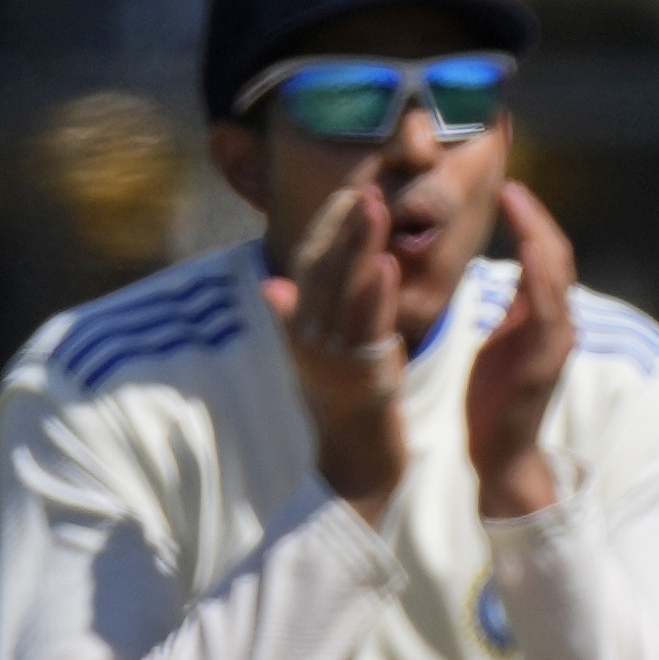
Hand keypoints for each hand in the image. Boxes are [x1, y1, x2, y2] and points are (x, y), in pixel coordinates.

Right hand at [266, 178, 414, 512]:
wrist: (356, 472)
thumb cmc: (346, 412)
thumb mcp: (325, 359)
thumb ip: (306, 319)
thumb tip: (273, 284)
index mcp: (304, 331)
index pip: (314, 268)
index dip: (331, 229)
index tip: (351, 193)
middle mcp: (310, 341)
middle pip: (327, 273)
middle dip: (346, 229)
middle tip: (365, 187)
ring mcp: (332, 360)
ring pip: (346, 294)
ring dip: (360, 248)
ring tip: (375, 208)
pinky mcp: (359, 379)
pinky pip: (368, 331)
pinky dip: (375, 295)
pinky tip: (386, 264)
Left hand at [465, 181, 575, 520]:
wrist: (499, 456)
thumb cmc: (495, 399)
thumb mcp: (501, 339)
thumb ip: (512, 304)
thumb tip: (511, 267)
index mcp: (545, 314)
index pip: (544, 253)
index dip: (529, 219)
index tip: (504, 186)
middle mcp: (559, 321)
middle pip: (555, 252)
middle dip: (534, 215)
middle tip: (507, 181)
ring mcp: (557, 341)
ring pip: (556, 273)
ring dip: (536, 232)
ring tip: (515, 198)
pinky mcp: (546, 362)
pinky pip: (547, 310)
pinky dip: (540, 277)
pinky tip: (527, 248)